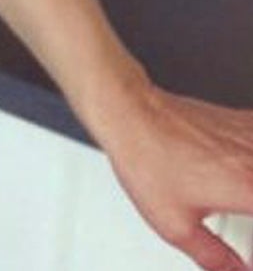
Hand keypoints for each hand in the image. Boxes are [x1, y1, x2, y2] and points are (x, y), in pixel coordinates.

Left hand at [101, 80, 252, 270]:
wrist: (127, 111)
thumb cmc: (146, 157)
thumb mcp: (176, 226)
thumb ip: (216, 259)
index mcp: (250, 189)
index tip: (249, 253)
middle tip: (242, 212)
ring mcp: (252, 135)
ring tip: (241, 198)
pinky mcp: (244, 120)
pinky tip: (245, 172)